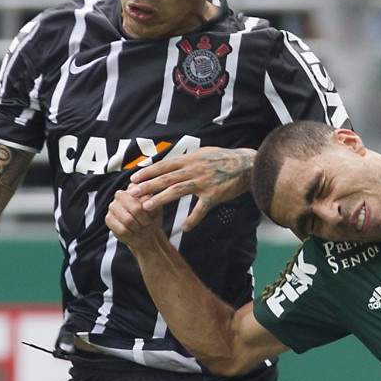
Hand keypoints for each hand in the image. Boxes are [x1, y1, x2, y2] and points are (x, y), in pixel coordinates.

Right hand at [105, 188, 164, 248]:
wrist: (143, 234)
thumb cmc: (150, 219)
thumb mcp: (156, 211)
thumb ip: (152, 204)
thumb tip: (147, 201)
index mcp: (134, 188)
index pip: (145, 197)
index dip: (151, 210)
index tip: (154, 215)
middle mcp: (121, 194)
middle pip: (136, 208)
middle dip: (144, 220)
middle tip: (147, 224)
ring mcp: (113, 206)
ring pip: (128, 220)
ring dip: (138, 227)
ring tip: (140, 228)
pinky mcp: (108, 218)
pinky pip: (122, 229)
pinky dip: (130, 234)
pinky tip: (132, 232)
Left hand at [127, 147, 254, 231]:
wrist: (247, 166)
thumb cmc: (225, 159)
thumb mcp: (204, 153)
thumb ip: (188, 159)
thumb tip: (173, 162)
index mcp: (190, 160)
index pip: (164, 166)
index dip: (148, 172)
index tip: (133, 178)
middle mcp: (194, 170)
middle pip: (166, 178)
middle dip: (148, 186)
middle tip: (133, 193)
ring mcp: (204, 182)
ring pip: (178, 191)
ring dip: (161, 199)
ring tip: (147, 207)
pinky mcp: (214, 194)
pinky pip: (201, 209)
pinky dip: (192, 219)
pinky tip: (184, 227)